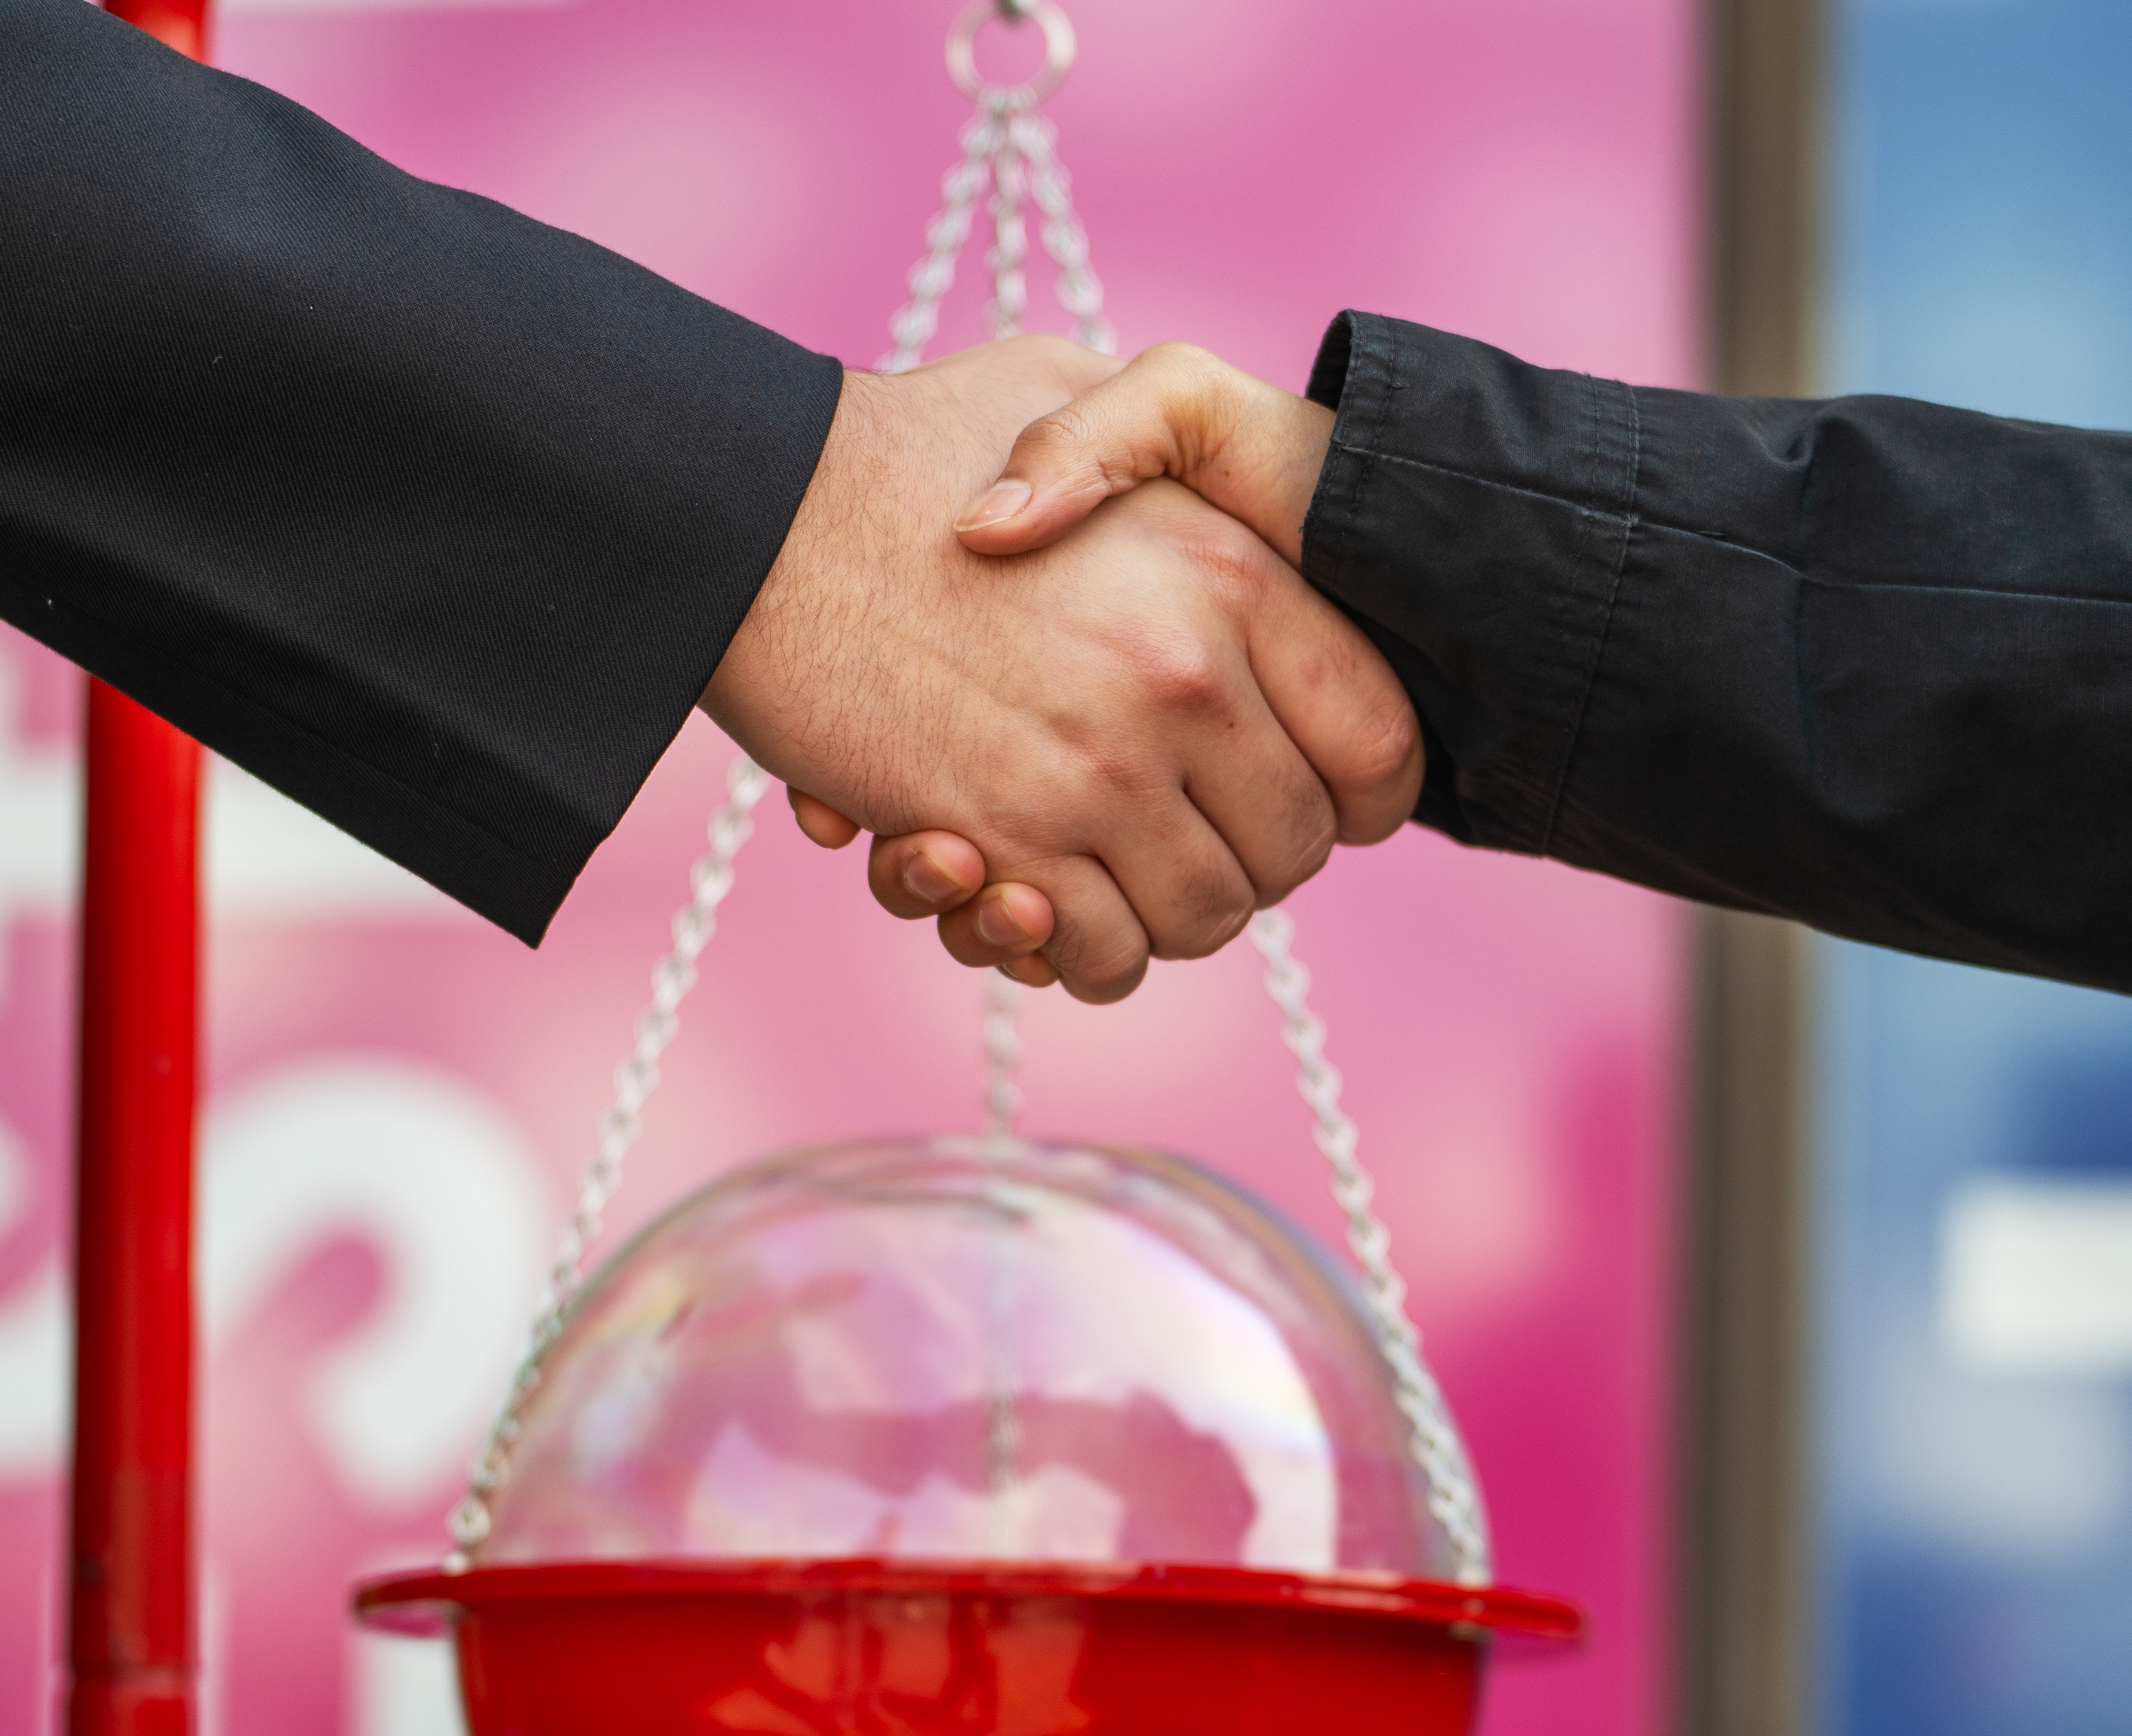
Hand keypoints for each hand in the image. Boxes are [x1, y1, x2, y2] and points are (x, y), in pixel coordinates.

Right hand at [854, 345, 1369, 967]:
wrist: (749, 516)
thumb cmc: (903, 445)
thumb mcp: (1070, 385)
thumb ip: (1162, 441)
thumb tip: (1227, 492)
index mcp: (1235, 573)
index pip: (1381, 740)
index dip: (1356, 792)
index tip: (1300, 791)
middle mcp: (1188, 679)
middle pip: (1297, 848)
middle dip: (1249, 860)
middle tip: (1180, 833)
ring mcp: (1099, 771)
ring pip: (1206, 917)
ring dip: (1162, 914)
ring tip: (1104, 869)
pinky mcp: (1007, 841)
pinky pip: (1101, 954)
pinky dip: (1080, 951)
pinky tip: (1037, 901)